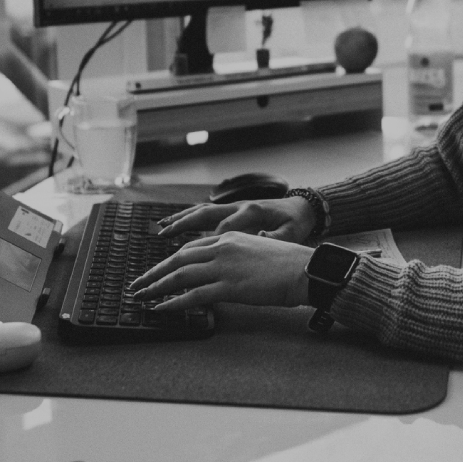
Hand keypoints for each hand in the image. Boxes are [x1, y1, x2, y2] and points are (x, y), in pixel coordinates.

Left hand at [129, 231, 312, 310]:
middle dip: (154, 273)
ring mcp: (224, 267)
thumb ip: (236, 257)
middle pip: (178, 259)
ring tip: (142, 297)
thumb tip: (223, 271)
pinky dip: (174, 302)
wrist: (304, 270)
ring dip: (157, 287)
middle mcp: (222, 248)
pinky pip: (194, 295)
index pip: (191, 249)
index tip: (157, 270)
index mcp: (229, 237)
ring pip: (180, 276)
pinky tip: (162, 308)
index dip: (170, 261)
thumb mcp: (257, 250)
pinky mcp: (229, 287)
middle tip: (138, 284)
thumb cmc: (287, 264)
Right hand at [158, 196, 314, 243]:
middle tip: (163, 235)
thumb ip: (275, 238)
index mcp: (252, 212)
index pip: (226, 226)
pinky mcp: (231, 211)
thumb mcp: (290, 233)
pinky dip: (188, 218)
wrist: (301, 208)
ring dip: (181, 219)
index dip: (210, 241)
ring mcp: (233, 207)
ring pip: (201, 212)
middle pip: (205, 214)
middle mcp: (238, 206)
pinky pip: (205, 214)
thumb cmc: (295, 223)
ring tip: (161, 228)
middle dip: (183, 225)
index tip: (197, 255)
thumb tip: (260, 239)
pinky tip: (174, 225)